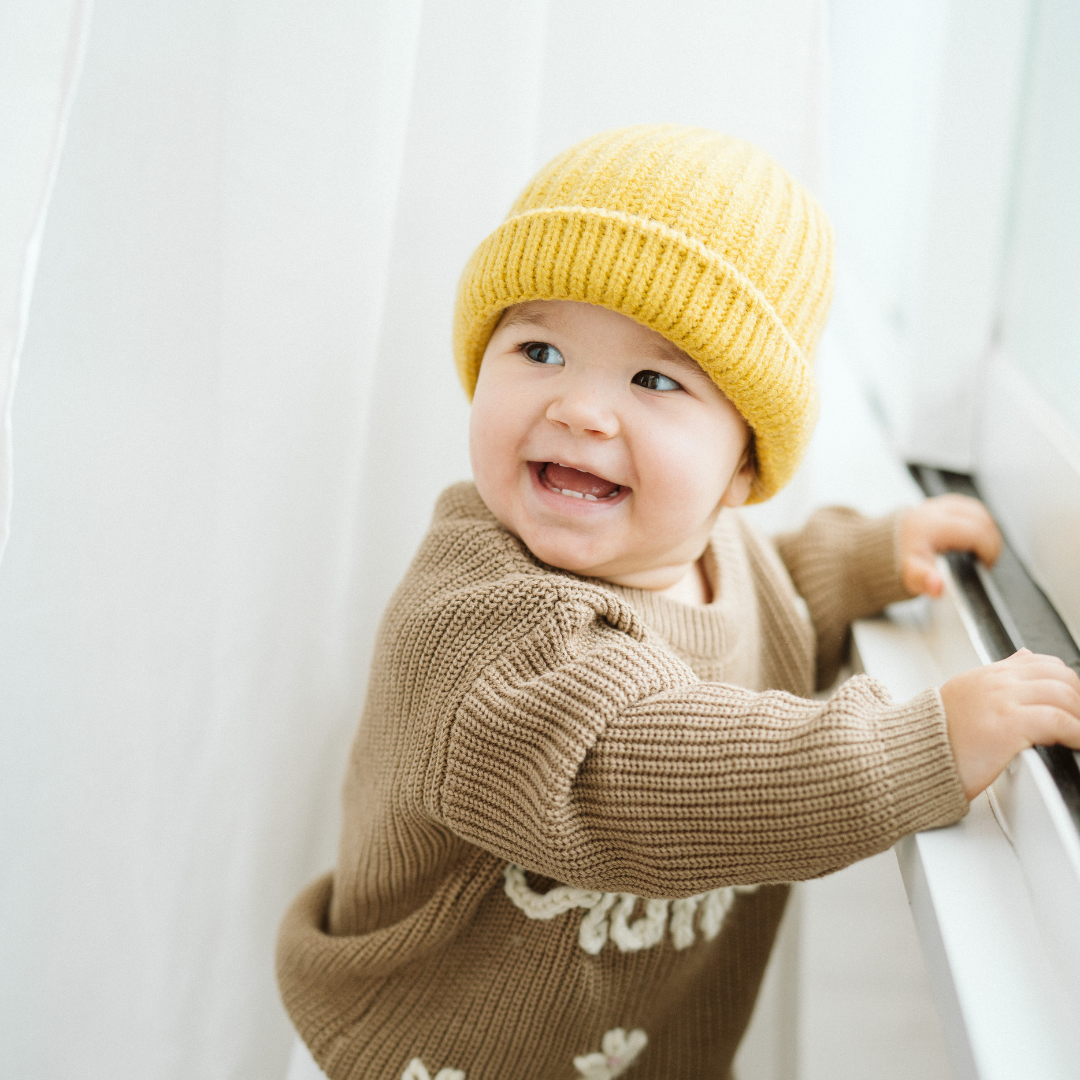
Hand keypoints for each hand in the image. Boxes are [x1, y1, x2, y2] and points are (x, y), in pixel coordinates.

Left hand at [899, 494, 1001, 597]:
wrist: (876, 550)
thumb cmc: (895, 563)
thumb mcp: (910, 576)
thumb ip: (925, 581)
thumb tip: (938, 586)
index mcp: (932, 526)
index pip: (977, 533)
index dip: (989, 551)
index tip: (985, 566)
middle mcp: (935, 511)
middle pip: (981, 519)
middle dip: (990, 541)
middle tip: (984, 560)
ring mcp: (937, 505)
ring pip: (976, 510)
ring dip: (985, 530)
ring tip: (980, 549)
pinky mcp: (937, 504)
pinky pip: (966, 507)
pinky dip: (975, 521)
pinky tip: (971, 536)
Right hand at [940, 649, 1079, 798]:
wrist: (909, 755)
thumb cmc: (935, 737)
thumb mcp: (965, 694)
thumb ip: (998, 676)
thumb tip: (1024, 656)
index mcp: (986, 674)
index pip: (1042, 663)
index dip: (1066, 683)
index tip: (1072, 704)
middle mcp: (996, 682)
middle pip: (1059, 675)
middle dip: (1078, 699)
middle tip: (1079, 721)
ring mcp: (1002, 700)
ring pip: (1064, 695)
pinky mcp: (1008, 725)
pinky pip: (1059, 721)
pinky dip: (1077, 733)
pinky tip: (1077, 743)